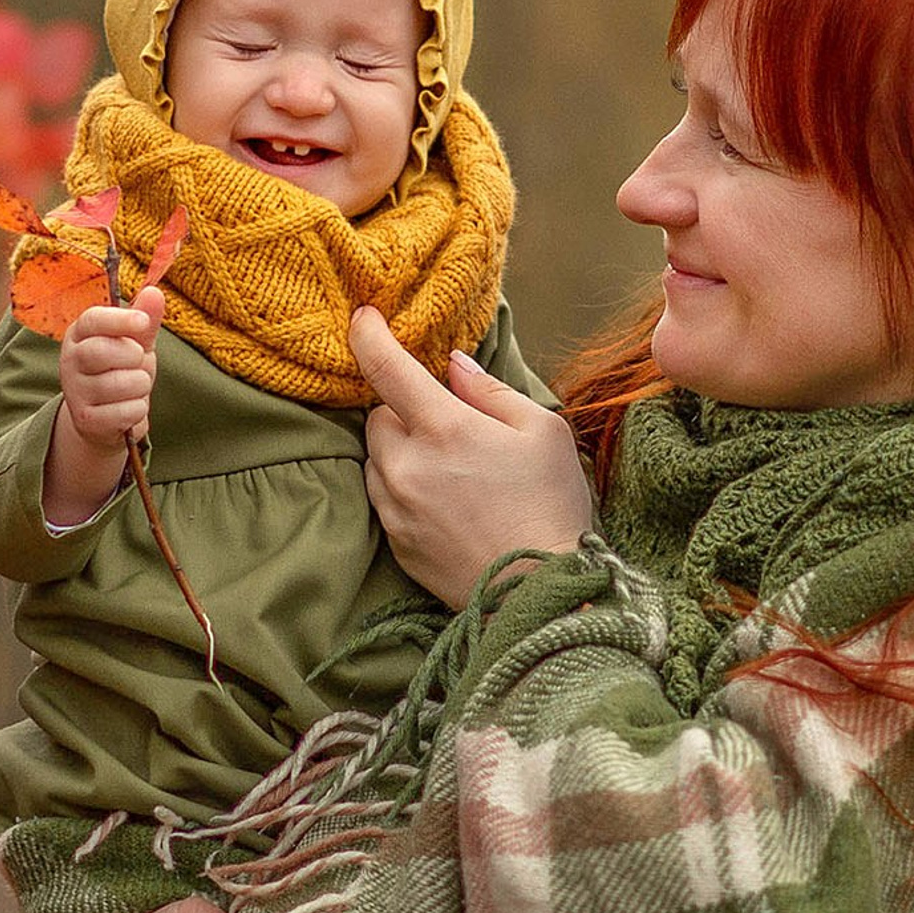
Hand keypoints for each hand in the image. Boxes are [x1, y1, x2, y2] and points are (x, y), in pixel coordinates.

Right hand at [46, 285, 165, 525]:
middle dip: (133, 356)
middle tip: (136, 361)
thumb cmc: (121, 370)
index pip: (92, 320)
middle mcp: (70, 361)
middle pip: (101, 351)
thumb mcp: (135, 342)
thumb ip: (144, 319)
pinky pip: (125, 411)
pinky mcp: (85, 420)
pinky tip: (129, 409)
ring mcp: (75, 392)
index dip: (120, 319)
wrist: (106, 418)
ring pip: (120, 383)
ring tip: (133, 387)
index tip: (143, 323)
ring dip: (140, 385)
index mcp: (80, 334)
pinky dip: (138, 410)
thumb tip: (154, 291)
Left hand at [351, 304, 593, 610]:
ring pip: (377, 459)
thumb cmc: (551, 507)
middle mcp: (405, 466)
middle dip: (405, 412)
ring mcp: (394, 507)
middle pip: (378, 417)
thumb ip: (490, 391)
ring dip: (401, 453)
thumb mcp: (543, 432)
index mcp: (444, 429)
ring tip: (454, 474)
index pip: (386, 369)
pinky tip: (448, 505)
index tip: (361, 317)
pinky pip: (384, 498)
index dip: (368, 337)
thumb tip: (452, 365)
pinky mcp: (394, 542)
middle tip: (452, 428)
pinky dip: (404, 490)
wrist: (540, 594)